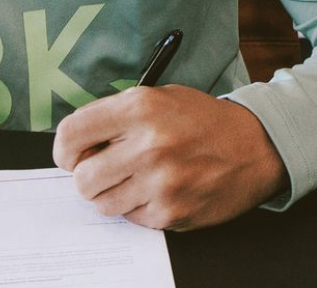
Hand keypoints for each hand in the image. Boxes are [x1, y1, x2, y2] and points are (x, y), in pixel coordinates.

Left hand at [52, 85, 287, 230]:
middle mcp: (147, 145)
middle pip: (82, 178)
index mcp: (138, 108)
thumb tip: (77, 145)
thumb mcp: (155, 98)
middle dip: (86, 176)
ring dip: (112, 194)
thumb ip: (114, 117)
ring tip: (134, 178)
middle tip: (101, 169)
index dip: (63, 149)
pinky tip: (156, 189)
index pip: (72, 133)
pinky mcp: (173, 213)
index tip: (68, 154)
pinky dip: (138, 208)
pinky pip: (132, 219)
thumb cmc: (199, 120)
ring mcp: (161, 183)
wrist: (253, 146)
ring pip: (103, 204)